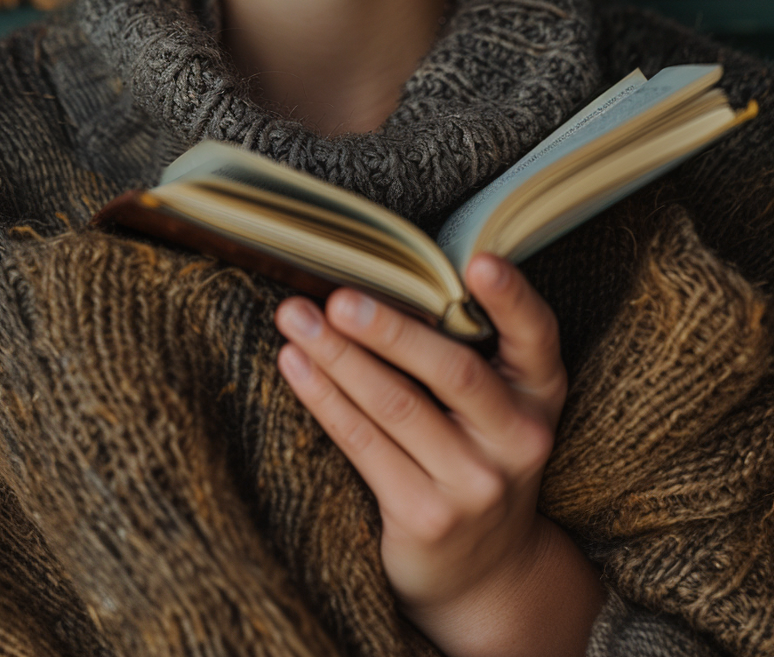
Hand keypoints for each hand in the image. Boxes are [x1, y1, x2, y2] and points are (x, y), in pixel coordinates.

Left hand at [274, 255, 604, 656]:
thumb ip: (471, 350)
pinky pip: (364, 444)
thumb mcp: (499, 407)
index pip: (537, 335)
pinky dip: (325, 398)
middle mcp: (518, 438)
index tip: (478, 260)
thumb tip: (389, 274)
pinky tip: (296, 366)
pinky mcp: (427, 516)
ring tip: (295, 319)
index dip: (511, 297)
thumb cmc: (478, 456)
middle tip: (339, 297)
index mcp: (540, 392)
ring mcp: (474, 483)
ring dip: (337, 356)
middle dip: (389, 328)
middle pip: (452, 371)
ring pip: (396, 404)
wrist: (487, 574)